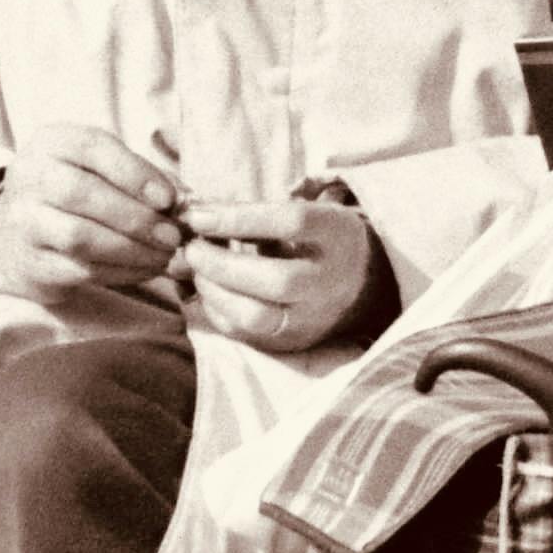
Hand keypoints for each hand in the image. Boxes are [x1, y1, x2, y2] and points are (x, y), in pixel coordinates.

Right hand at [0, 127, 186, 299]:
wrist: (20, 234)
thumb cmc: (79, 194)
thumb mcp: (105, 170)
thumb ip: (145, 177)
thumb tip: (188, 201)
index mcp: (53, 143)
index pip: (92, 147)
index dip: (135, 173)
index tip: (170, 199)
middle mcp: (30, 176)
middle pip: (82, 194)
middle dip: (137, 217)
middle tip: (173, 235)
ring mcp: (24, 221)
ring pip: (80, 236)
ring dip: (131, 249)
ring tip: (163, 255)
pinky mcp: (30, 262)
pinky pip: (79, 269)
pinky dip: (121, 271)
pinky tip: (146, 269)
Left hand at [177, 196, 382, 351]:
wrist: (361, 287)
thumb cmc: (319, 240)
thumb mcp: (307, 213)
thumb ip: (259, 212)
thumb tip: (199, 211)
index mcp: (338, 235)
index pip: (291, 222)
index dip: (240, 217)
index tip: (200, 214)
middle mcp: (330, 281)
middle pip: (276, 279)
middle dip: (221, 264)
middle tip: (191, 248)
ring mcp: (313, 318)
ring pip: (257, 316)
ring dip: (214, 291)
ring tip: (196, 269)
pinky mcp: (292, 342)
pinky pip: (245, 334)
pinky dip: (217, 310)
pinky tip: (208, 289)